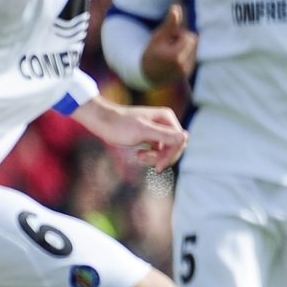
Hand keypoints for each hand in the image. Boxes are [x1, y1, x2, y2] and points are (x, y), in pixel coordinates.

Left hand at [71, 97, 186, 168]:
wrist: (100, 121)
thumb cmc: (119, 125)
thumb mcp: (142, 132)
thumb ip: (165, 135)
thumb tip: (186, 137)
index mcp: (167, 118)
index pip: (180, 141)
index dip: (171, 155)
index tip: (158, 167)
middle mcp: (165, 122)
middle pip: (175, 147)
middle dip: (163, 158)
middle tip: (152, 167)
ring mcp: (158, 129)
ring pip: (167, 150)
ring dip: (155, 157)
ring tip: (139, 158)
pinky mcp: (150, 136)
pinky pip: (158, 149)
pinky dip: (151, 156)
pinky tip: (139, 155)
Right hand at [139, 4, 197, 87]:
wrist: (147, 74)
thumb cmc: (151, 52)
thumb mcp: (158, 37)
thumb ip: (170, 24)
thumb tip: (177, 8)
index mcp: (176, 56)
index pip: (190, 36)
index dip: (179, 34)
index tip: (169, 39)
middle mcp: (184, 65)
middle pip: (194, 42)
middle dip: (184, 39)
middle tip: (170, 44)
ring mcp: (187, 71)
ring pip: (195, 49)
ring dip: (185, 47)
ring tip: (172, 52)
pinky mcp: (189, 73)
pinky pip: (193, 57)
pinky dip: (186, 55)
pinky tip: (174, 59)